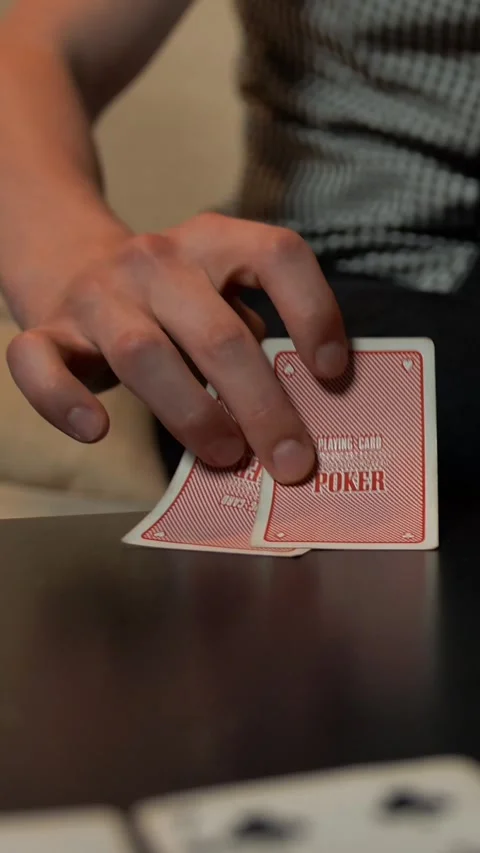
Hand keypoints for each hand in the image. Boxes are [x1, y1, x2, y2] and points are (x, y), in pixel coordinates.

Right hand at [6, 214, 346, 483]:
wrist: (73, 265)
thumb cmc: (169, 302)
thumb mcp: (219, 294)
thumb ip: (254, 332)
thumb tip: (304, 410)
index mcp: (213, 241)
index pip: (276, 255)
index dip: (314, 312)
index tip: (333, 375)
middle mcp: (156, 260)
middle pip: (219, 334)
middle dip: (263, 407)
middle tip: (291, 461)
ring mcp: (98, 294)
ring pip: (144, 354)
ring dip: (193, 415)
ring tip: (225, 456)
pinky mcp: (47, 329)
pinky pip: (40, 365)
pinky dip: (64, 402)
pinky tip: (97, 431)